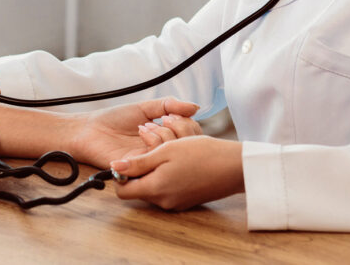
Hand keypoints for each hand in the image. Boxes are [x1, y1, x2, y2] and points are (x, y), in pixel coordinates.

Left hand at [68, 97, 200, 167]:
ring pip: (170, 158)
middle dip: (176, 133)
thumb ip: (169, 105)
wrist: (89, 129)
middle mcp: (159, 156)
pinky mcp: (139, 172)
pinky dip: (151, 149)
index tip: (177, 115)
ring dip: (162, 140)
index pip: (189, 139)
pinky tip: (141, 135)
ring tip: (145, 128)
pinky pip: (154, 165)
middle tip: (161, 122)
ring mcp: (150, 165)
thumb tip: (195, 107)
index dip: (188, 127)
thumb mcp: (146, 108)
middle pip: (183, 150)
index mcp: (165, 141)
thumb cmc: (115, 118)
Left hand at [110, 136, 243, 209]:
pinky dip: (167, 175)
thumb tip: (114, 168)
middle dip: (141, 167)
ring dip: (155, 169)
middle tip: (154, 146)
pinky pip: (167, 189)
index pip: (123, 191)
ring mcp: (176, 203)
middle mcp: (164, 201)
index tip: (130, 157)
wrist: (234, 166)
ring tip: (170, 149)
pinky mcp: (186, 201)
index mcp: (155, 189)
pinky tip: (180, 159)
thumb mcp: (165, 151)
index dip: (121, 174)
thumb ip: (138, 163)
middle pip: (138, 187)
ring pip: (153, 186)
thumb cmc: (201, 154)